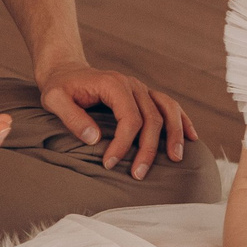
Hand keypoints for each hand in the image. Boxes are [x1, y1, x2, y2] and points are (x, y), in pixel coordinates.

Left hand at [38, 62, 196, 178]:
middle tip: (138, 174)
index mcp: (113, 84)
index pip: (129, 118)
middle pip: (151, 118)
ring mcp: (141, 89)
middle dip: (147, 149)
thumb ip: (71, 117)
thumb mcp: (54, 99)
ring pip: (167, 110)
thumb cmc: (59, 88)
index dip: (123, 144)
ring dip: (174, 135)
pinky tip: (191, 137)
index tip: (110, 163)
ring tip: (175, 159)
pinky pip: (169, 106)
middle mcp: (132, 84)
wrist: (65, 71)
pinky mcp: (144, 95)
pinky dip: (182, 121)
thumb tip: (94, 138)